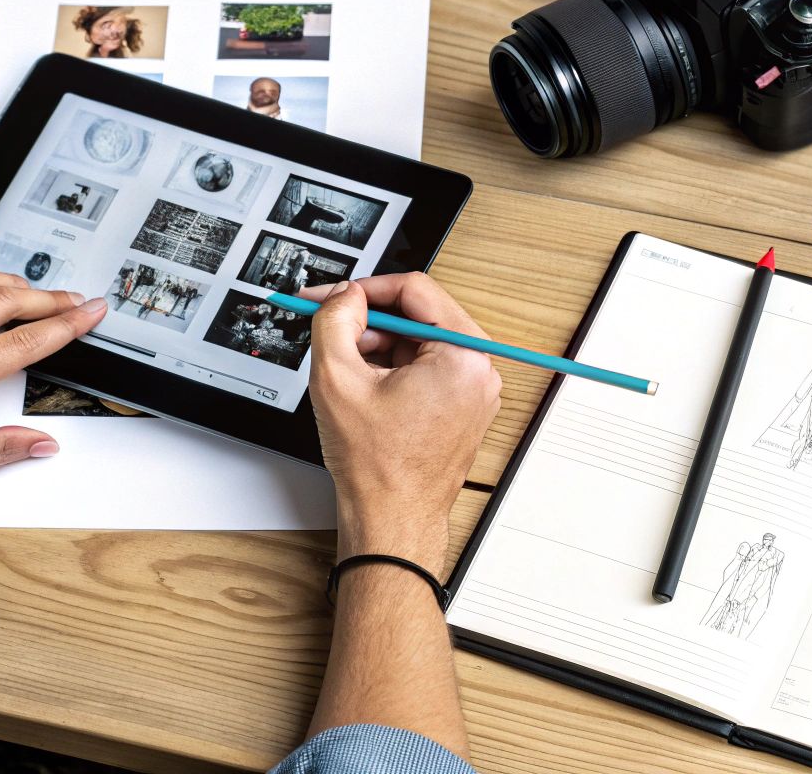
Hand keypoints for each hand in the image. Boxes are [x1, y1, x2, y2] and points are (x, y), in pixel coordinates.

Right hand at [306, 274, 500, 569]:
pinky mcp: (464, 405)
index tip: (332, 297)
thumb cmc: (378, 469)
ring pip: (419, 340)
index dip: (364, 289)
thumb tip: (343, 296)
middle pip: (418, 314)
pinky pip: (427, 366)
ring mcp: (475, 389)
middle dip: (369, 321)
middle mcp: (479, 369)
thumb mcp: (337, 379)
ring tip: (347, 373)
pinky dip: (394, 368)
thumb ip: (335, 320)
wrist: (392, 521)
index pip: (413, 290)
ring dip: (379, 347)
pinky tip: (366, 389)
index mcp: (463, 355)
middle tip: (332, 331)